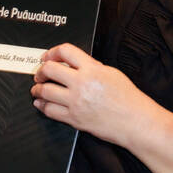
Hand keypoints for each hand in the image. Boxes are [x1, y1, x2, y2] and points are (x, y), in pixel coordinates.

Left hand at [31, 42, 172, 172]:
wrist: (135, 121)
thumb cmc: (129, 99)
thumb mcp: (112, 73)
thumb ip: (92, 67)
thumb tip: (75, 65)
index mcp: (92, 69)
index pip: (65, 51)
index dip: (51, 52)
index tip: (47, 56)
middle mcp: (82, 83)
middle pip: (49, 70)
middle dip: (40, 71)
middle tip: (39, 74)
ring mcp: (76, 102)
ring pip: (45, 91)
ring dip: (37, 89)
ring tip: (37, 89)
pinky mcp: (74, 118)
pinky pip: (50, 110)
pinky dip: (42, 106)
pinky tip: (41, 103)